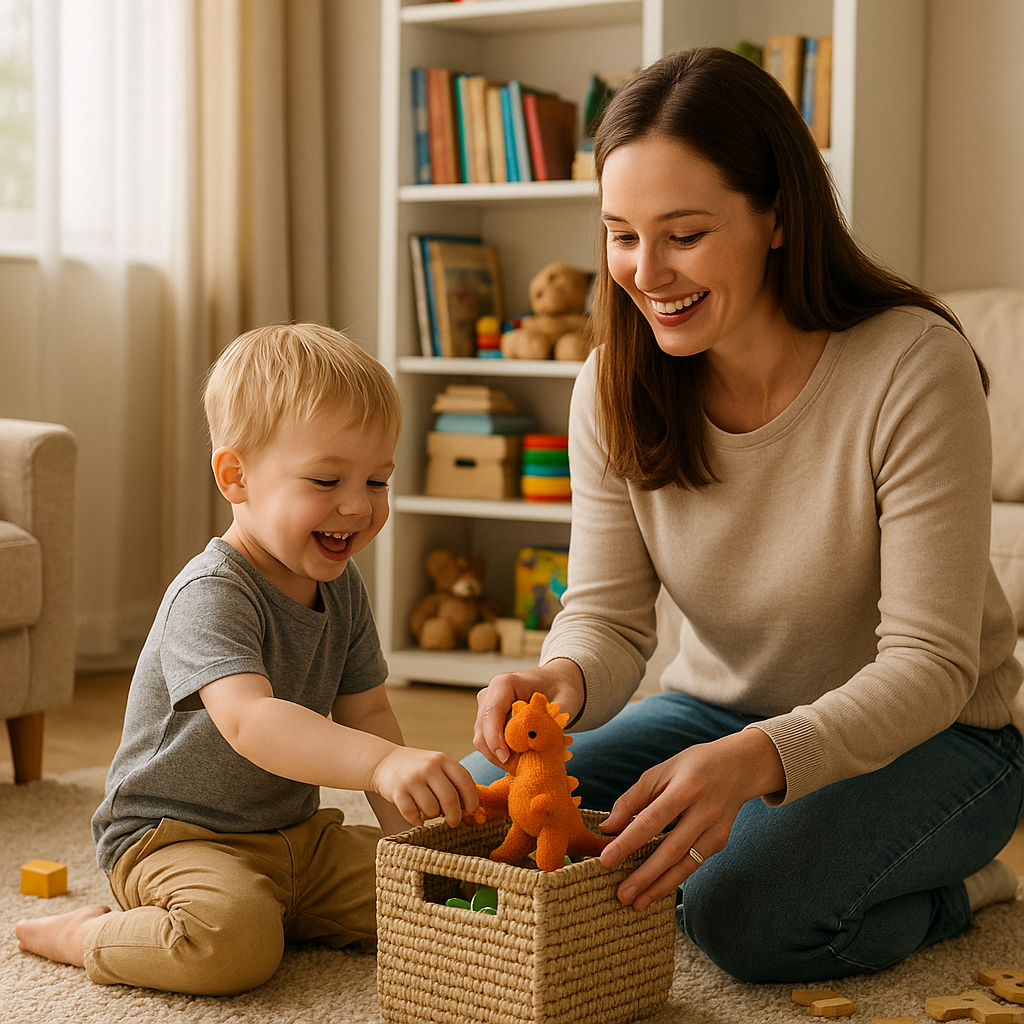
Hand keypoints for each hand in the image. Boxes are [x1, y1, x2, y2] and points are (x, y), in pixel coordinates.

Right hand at [370, 746, 480, 827]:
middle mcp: (429, 767)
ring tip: (431, 811)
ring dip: (434, 816)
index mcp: (443, 759)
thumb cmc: (419, 769)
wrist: (386, 762)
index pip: (465, 781)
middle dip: (455, 816)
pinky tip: (419, 818)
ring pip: (432, 809)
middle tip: (454, 822)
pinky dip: (418, 821)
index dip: (472, 799)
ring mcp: (412, 779)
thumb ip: (454, 782)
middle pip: (450, 798)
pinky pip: (413, 815)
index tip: (471, 811)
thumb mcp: (438, 766)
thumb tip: (472, 810)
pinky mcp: (397, 792)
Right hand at [473, 658, 584, 766]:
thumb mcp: (566, 700)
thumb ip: (555, 720)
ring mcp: (486, 709)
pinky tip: (524, 758)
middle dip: (500, 754)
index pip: (491, 713)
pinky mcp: (489, 723)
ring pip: (483, 742)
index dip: (495, 738)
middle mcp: (490, 696)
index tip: (506, 758)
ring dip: (503, 758)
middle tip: (526, 767)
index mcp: (505, 684)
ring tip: (529, 763)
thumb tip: (545, 741)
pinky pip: (490, 745)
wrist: (557, 683)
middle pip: (483, 732)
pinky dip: (505, 756)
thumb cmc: (560, 687)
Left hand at [598, 727, 784, 909]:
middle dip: (644, 876)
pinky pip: (693, 864)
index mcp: (685, 788)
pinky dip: (674, 879)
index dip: (628, 841)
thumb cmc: (691, 767)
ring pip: (685, 865)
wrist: (738, 767)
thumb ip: (632, 800)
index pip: (651, 820)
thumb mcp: (660, 772)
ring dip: (660, 887)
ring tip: (637, 903)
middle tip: (621, 895)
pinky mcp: (720, 842)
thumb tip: (607, 829)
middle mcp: (703, 812)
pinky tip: (656, 890)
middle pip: (671, 850)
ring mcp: (715, 830)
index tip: (606, 859)